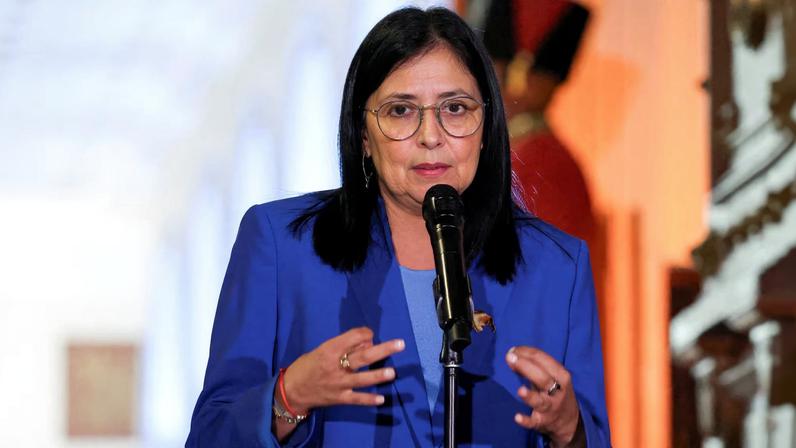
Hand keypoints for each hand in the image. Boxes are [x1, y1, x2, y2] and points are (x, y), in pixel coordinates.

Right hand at [282, 327, 404, 413]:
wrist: (291, 390)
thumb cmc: (308, 365)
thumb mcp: (322, 350)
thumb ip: (344, 347)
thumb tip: (368, 343)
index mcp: (328, 351)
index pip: (351, 338)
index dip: (365, 334)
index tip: (371, 334)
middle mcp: (335, 367)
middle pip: (362, 357)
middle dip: (382, 350)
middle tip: (400, 344)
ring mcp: (338, 384)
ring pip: (361, 379)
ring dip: (378, 375)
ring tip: (392, 373)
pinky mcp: (339, 398)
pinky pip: (356, 399)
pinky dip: (369, 399)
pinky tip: (382, 399)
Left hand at [506, 346, 580, 446]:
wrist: (569, 421)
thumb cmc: (556, 391)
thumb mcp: (551, 376)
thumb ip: (532, 366)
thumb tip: (512, 356)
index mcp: (561, 375)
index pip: (544, 360)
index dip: (526, 352)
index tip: (512, 350)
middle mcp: (558, 391)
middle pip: (543, 378)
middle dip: (525, 367)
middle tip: (510, 358)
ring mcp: (551, 407)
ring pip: (541, 401)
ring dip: (530, 396)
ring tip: (520, 390)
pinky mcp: (543, 422)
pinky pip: (534, 422)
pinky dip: (526, 421)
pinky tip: (517, 417)